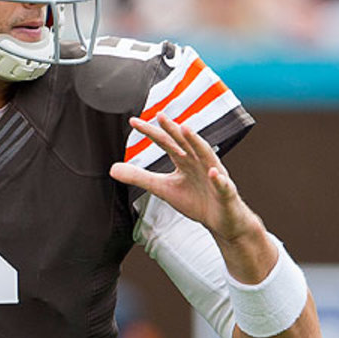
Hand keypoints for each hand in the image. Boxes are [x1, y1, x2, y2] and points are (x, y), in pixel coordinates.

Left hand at [109, 113, 261, 242]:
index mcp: (184, 160)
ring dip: (197, 142)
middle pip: (185, 143)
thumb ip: (140, 177)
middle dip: (173, 129)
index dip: (151, 132)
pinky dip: (218, 179)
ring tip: (185, 130)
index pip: (165, 142)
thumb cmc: (196, 201)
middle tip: (159, 116)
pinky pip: (223, 184)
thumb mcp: (163, 189)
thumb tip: (112, 169)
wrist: (221, 221)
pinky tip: (212, 173)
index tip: (133, 122)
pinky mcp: (226, 193)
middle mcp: (200, 162)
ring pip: (206, 155)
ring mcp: (214, 175)